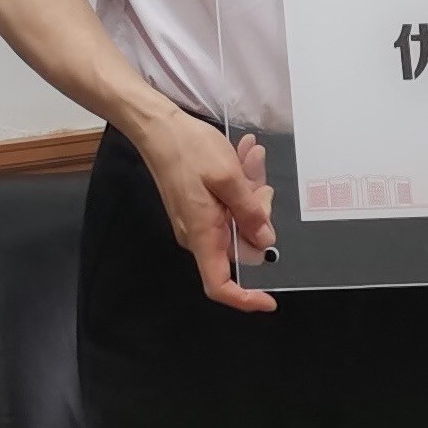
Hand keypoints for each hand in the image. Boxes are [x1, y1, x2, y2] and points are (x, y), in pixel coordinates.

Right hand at [131, 107, 277, 311]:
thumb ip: (249, 211)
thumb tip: (265, 241)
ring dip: (251, 190)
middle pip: (240, 244)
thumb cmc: (189, 150)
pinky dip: (239, 184)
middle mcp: (199, 234)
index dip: (245, 299)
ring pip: (238, 218)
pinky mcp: (200, 205)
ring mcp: (199, 219)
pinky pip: (228, 203)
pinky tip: (243, 155)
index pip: (220, 284)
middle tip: (261, 182)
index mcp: (203, 235)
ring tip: (251, 156)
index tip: (270, 300)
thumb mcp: (228, 177)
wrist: (158, 128)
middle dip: (258, 214)